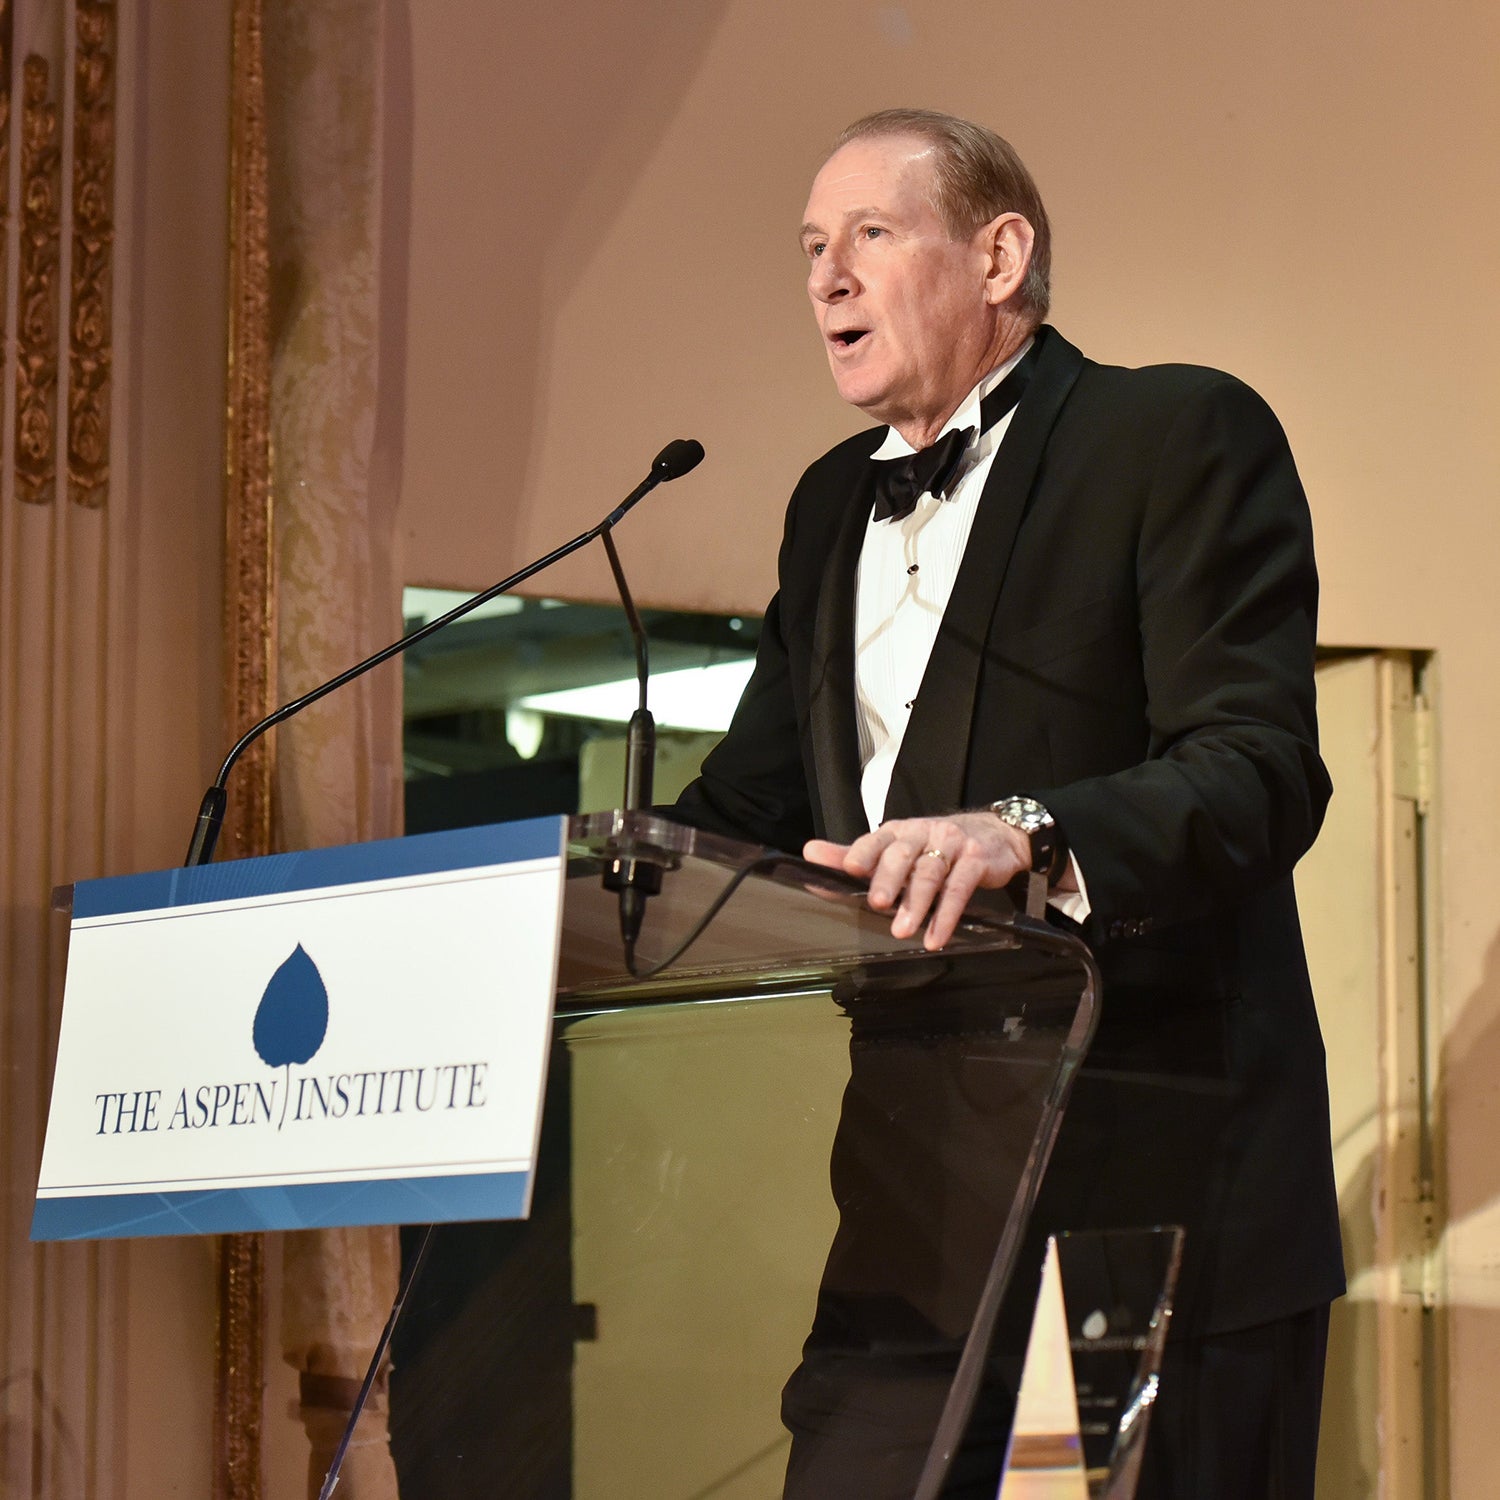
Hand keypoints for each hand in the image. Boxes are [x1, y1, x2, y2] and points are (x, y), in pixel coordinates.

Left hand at [804, 811, 1034, 949]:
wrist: (995, 835)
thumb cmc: (935, 846)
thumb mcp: (895, 848)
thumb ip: (855, 855)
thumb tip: (810, 853)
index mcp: (897, 831)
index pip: (876, 841)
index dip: (863, 853)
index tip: (849, 869)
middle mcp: (922, 833)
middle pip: (902, 855)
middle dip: (888, 879)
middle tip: (877, 903)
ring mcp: (951, 844)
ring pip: (930, 873)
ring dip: (916, 904)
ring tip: (903, 931)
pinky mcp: (976, 860)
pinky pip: (960, 888)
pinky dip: (947, 915)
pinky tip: (936, 937)